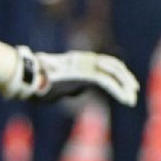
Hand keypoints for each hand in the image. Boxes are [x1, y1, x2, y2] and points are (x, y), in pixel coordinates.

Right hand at [0, 43, 138, 105]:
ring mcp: (83, 66)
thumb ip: (64, 87)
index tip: (123, 82)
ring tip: (132, 98)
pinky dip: (120, 91)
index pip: (100, 62)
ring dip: (125, 85)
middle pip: (110, 65)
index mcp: (74, 60)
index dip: (114, 71)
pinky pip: (108, 83)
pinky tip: (128, 100)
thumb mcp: (50, 84)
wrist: (27, 77)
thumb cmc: (32, 81)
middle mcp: (81, 60)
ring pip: (112, 73)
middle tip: (133, 89)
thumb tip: (68, 93)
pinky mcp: (85, 74)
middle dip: (124, 77)